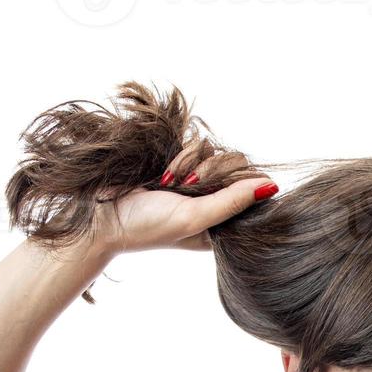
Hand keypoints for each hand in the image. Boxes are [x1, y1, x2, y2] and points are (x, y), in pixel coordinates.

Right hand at [90, 166, 277, 257]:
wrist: (100, 215)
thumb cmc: (147, 226)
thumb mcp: (194, 218)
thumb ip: (232, 202)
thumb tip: (272, 187)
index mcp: (222, 225)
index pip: (252, 193)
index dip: (239, 184)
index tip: (213, 190)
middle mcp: (213, 202)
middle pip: (236, 167)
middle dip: (210, 172)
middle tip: (186, 187)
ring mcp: (196, 181)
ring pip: (216, 152)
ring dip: (191, 164)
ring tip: (169, 183)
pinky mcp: (180, 163)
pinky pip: (196, 144)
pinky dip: (182, 156)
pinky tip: (164, 174)